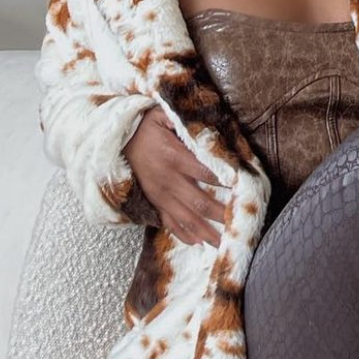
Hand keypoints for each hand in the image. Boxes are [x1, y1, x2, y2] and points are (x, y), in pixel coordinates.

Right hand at [125, 107, 230, 247]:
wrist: (113, 144)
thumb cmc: (144, 128)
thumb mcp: (161, 115)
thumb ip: (184, 119)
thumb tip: (207, 121)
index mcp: (174, 157)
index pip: (206, 172)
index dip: (226, 181)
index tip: (245, 189)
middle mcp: (168, 181)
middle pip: (200, 202)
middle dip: (222, 214)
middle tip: (241, 225)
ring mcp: (160, 196)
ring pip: (187, 219)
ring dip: (207, 232)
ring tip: (225, 244)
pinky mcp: (155, 204)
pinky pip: (170, 224)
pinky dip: (185, 235)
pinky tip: (200, 243)